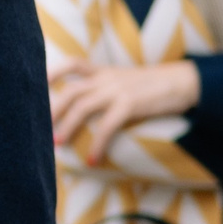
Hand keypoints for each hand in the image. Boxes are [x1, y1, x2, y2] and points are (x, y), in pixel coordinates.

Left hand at [51, 61, 200, 164]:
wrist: (185, 81)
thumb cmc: (155, 86)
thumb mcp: (127, 81)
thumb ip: (107, 89)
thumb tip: (89, 107)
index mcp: (105, 72)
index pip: (73, 64)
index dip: (52, 72)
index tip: (37, 85)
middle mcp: (107, 78)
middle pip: (70, 90)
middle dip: (52, 110)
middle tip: (40, 129)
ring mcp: (118, 90)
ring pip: (83, 106)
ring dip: (68, 126)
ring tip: (58, 144)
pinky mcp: (131, 104)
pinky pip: (107, 125)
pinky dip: (98, 143)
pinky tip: (92, 159)